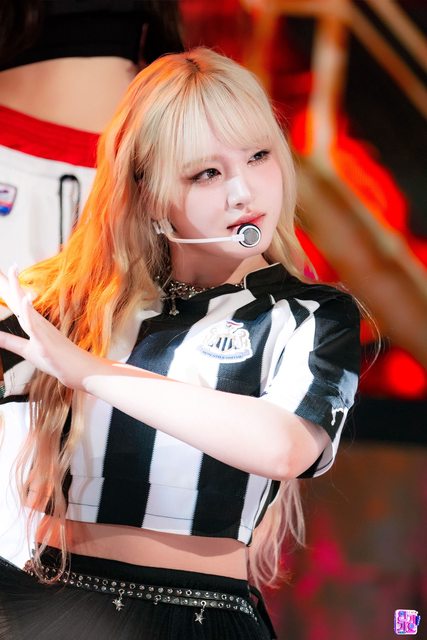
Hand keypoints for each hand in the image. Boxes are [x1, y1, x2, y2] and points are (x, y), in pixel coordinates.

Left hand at [0, 266, 101, 389]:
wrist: (76, 368)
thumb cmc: (55, 359)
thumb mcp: (26, 350)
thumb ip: (9, 342)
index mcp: (32, 322)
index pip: (15, 301)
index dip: (7, 287)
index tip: (2, 273)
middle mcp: (37, 321)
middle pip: (19, 297)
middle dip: (10, 281)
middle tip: (8, 265)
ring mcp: (41, 328)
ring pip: (26, 306)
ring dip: (18, 289)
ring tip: (12, 272)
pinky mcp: (44, 339)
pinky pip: (35, 324)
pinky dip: (29, 310)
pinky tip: (25, 299)